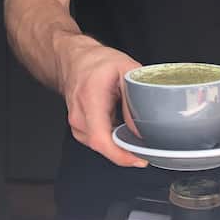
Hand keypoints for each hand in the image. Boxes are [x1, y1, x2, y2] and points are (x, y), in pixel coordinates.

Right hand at [56, 38, 147, 167]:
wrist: (75, 61)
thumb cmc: (98, 62)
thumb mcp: (125, 68)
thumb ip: (135, 95)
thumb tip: (141, 125)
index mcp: (90, 98)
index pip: (101, 138)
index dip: (120, 155)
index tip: (138, 159)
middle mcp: (79, 115)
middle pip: (103, 146)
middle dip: (125, 151)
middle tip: (145, 146)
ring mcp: (76, 124)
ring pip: (101, 146)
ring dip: (119, 143)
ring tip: (130, 129)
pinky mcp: (79, 129)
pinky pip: (98, 141)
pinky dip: (112, 138)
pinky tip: (119, 127)